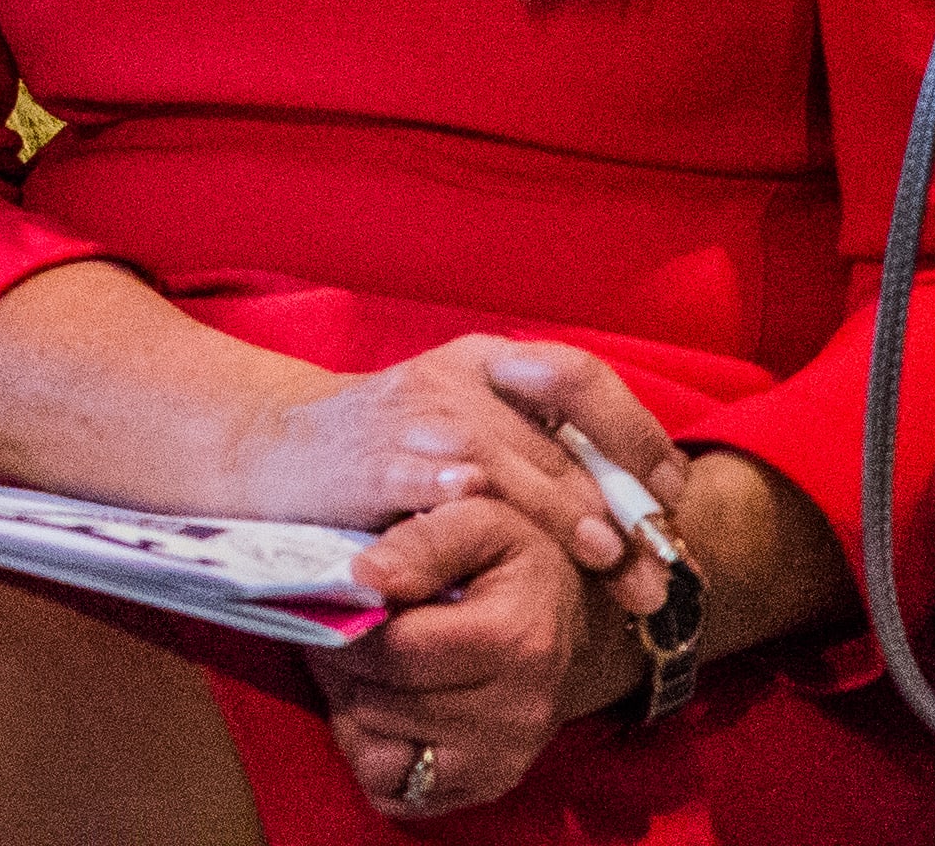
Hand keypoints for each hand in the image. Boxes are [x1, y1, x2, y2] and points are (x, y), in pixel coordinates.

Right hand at [219, 338, 685, 580]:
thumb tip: (643, 510)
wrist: (265, 450)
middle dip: (620, 515)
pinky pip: (445, 487)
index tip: (668, 495)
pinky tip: (508, 536)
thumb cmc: (382, 451)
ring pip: (516, 469)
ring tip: (605, 563)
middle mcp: (454, 378)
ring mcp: (414, 417)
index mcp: (484, 362)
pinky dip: (481, 509)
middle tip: (648, 573)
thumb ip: (538, 452)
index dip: (637, 436)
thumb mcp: (461, 426)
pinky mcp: (376, 463)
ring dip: (570, 521)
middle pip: (562, 443)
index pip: (582, 378)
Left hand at [315, 492, 653, 816]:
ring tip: (363, 661)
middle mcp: (517, 713)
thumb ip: (421, 540)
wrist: (571, 622)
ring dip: (351, 702)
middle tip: (337, 629)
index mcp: (518, 641)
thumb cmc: (516, 561)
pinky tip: (383, 702)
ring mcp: (503, 758)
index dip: (347, 624)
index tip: (336, 598)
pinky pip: (393, 789)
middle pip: (380, 701)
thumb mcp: (480, 518)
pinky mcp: (483, 786)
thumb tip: (363, 576)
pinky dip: (370, 748)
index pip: (396, 650)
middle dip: (340, 662)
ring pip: (377, 749)